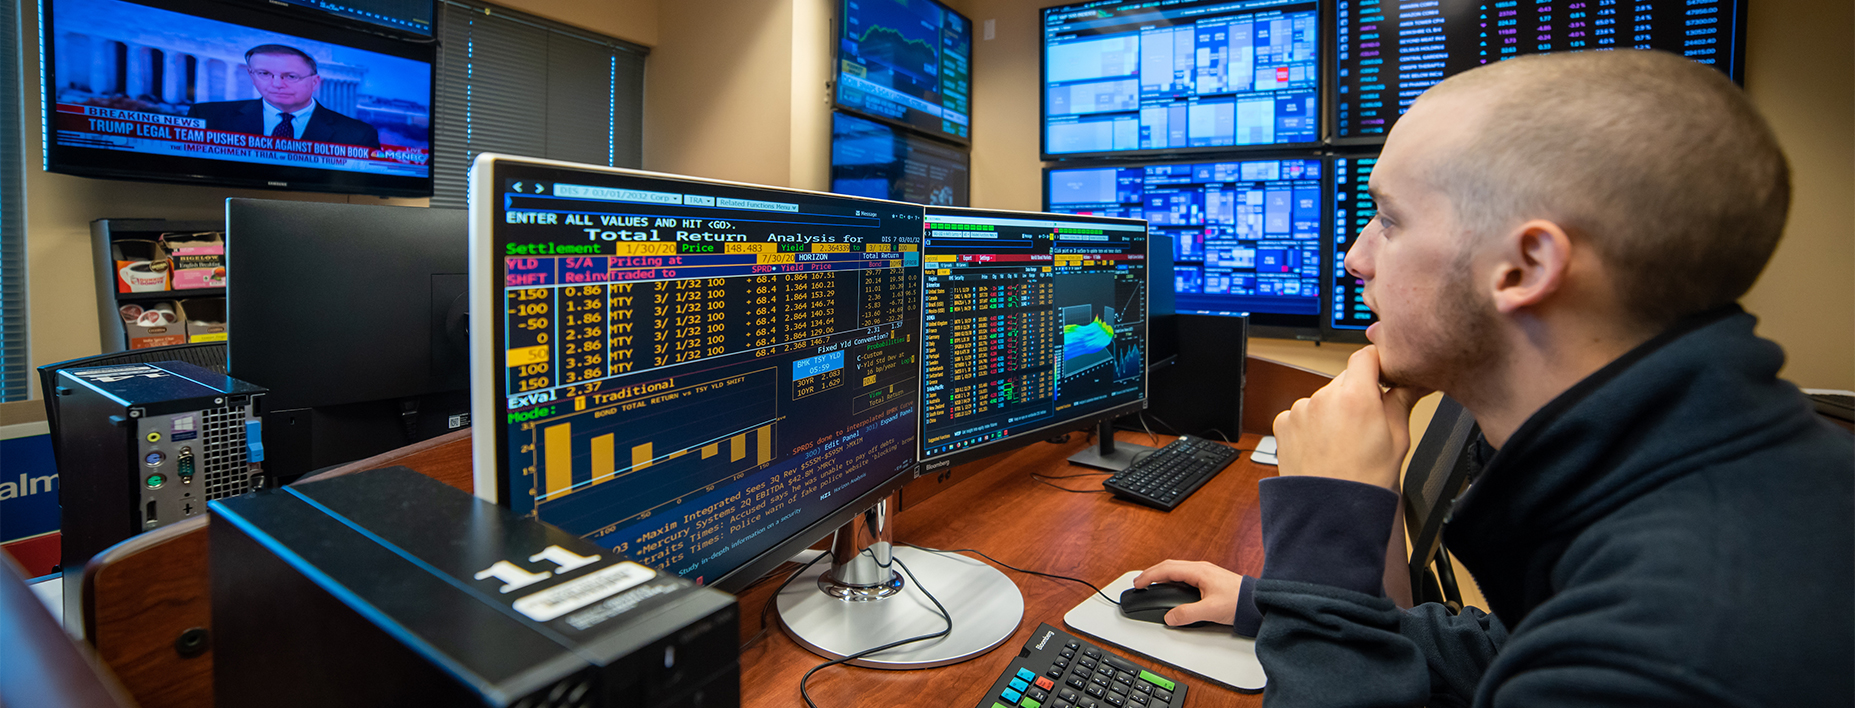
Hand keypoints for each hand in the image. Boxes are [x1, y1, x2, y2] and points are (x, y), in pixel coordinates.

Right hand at [1131, 560, 1245, 626]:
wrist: (1258, 601)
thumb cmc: (1239, 602)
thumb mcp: (1210, 611)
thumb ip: (1187, 614)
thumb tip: (1170, 617)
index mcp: (1199, 571)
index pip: (1166, 570)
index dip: (1149, 576)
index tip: (1137, 583)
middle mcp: (1201, 569)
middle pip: (1169, 566)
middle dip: (1151, 573)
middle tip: (1139, 583)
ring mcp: (1205, 572)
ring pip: (1176, 569)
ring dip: (1161, 575)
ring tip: (1151, 583)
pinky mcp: (1209, 579)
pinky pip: (1184, 574)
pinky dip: (1171, 578)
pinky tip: (1171, 586)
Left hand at [1271, 346, 1429, 489]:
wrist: (1331, 511)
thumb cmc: (1365, 481)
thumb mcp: (1397, 438)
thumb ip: (1403, 400)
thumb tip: (1415, 380)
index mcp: (1355, 397)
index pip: (1365, 356)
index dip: (1376, 364)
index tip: (1382, 376)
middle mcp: (1323, 398)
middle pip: (1344, 379)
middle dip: (1356, 394)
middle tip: (1366, 423)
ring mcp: (1300, 410)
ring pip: (1323, 398)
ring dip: (1332, 410)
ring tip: (1342, 442)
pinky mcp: (1283, 423)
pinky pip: (1302, 414)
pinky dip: (1312, 424)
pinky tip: (1323, 447)